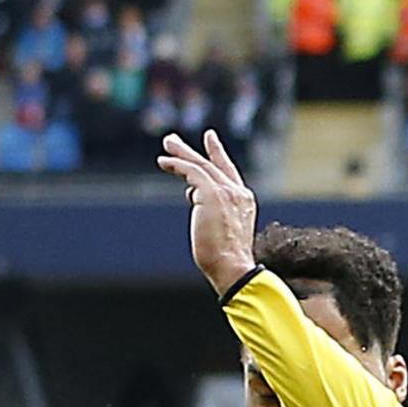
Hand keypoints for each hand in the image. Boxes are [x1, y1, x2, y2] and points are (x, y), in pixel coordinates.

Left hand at [156, 127, 261, 295]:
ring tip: (167, 144)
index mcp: (243, 201)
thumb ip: (210, 209)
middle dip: (191, 151)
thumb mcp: (221, 229)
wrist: (232, 267)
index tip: (209, 139)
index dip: (217, 154)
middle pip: (212, 164)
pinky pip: (191, 171)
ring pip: (200, 165)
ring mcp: (225, 191)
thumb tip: (193, 195)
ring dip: (181, 153)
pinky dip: (177, 165)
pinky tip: (164, 162)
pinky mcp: (212, 193)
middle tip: (173, 140)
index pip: (228, 172)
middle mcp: (237, 192)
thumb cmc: (226, 260)